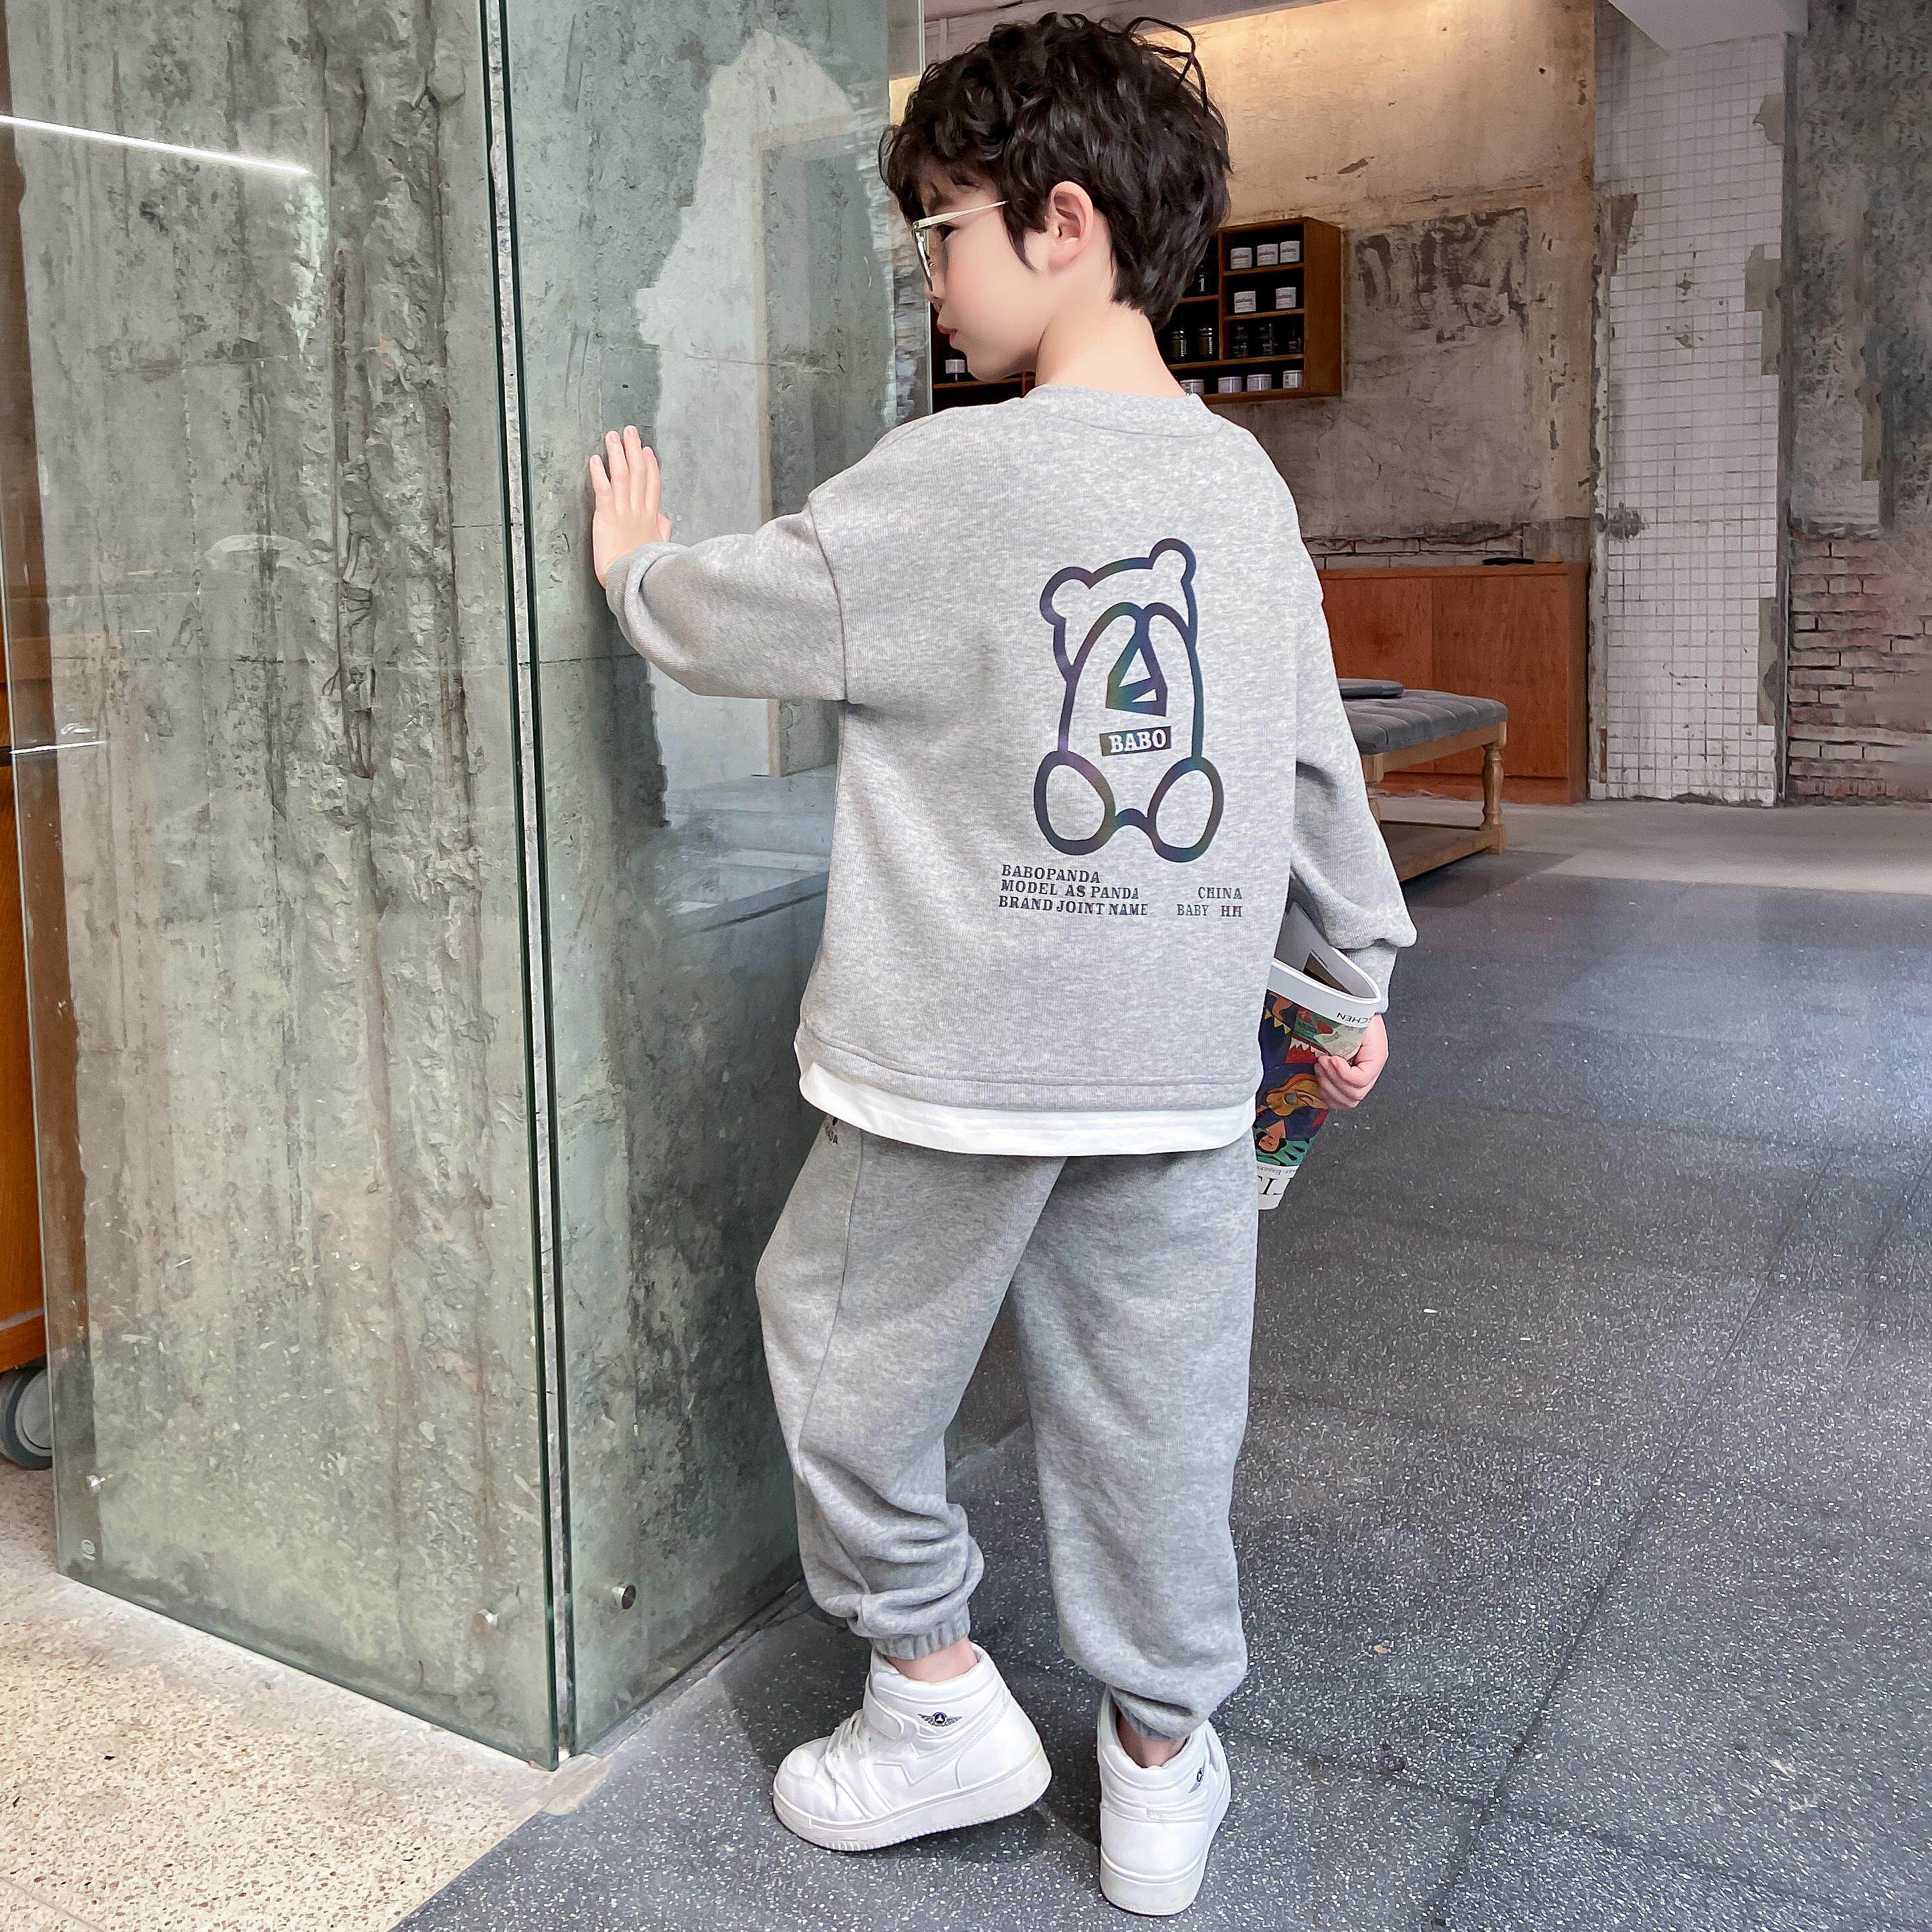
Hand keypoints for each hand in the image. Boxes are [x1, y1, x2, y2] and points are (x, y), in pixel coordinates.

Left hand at [588, 425, 673, 584]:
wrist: (635, 581)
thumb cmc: (645, 568)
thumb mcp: (659, 547)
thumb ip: (662, 530)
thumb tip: (665, 519)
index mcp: (651, 518)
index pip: (652, 484)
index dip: (650, 465)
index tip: (647, 450)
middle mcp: (639, 510)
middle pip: (639, 472)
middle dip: (634, 450)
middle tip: (629, 431)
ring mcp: (624, 512)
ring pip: (623, 475)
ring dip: (617, 454)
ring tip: (612, 437)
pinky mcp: (608, 517)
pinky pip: (604, 490)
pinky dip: (600, 474)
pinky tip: (596, 460)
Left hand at [1313, 1011, 1387, 1110]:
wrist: (1359, 1012)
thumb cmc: (1360, 1016)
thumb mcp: (1360, 1021)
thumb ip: (1350, 1033)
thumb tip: (1332, 1045)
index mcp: (1376, 1059)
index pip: (1361, 1079)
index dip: (1343, 1073)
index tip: (1331, 1058)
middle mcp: (1370, 1072)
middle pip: (1354, 1094)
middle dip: (1332, 1080)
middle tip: (1321, 1062)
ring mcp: (1360, 1080)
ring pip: (1347, 1100)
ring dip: (1328, 1087)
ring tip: (1320, 1069)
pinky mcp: (1348, 1082)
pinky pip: (1340, 1100)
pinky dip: (1327, 1095)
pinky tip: (1320, 1080)